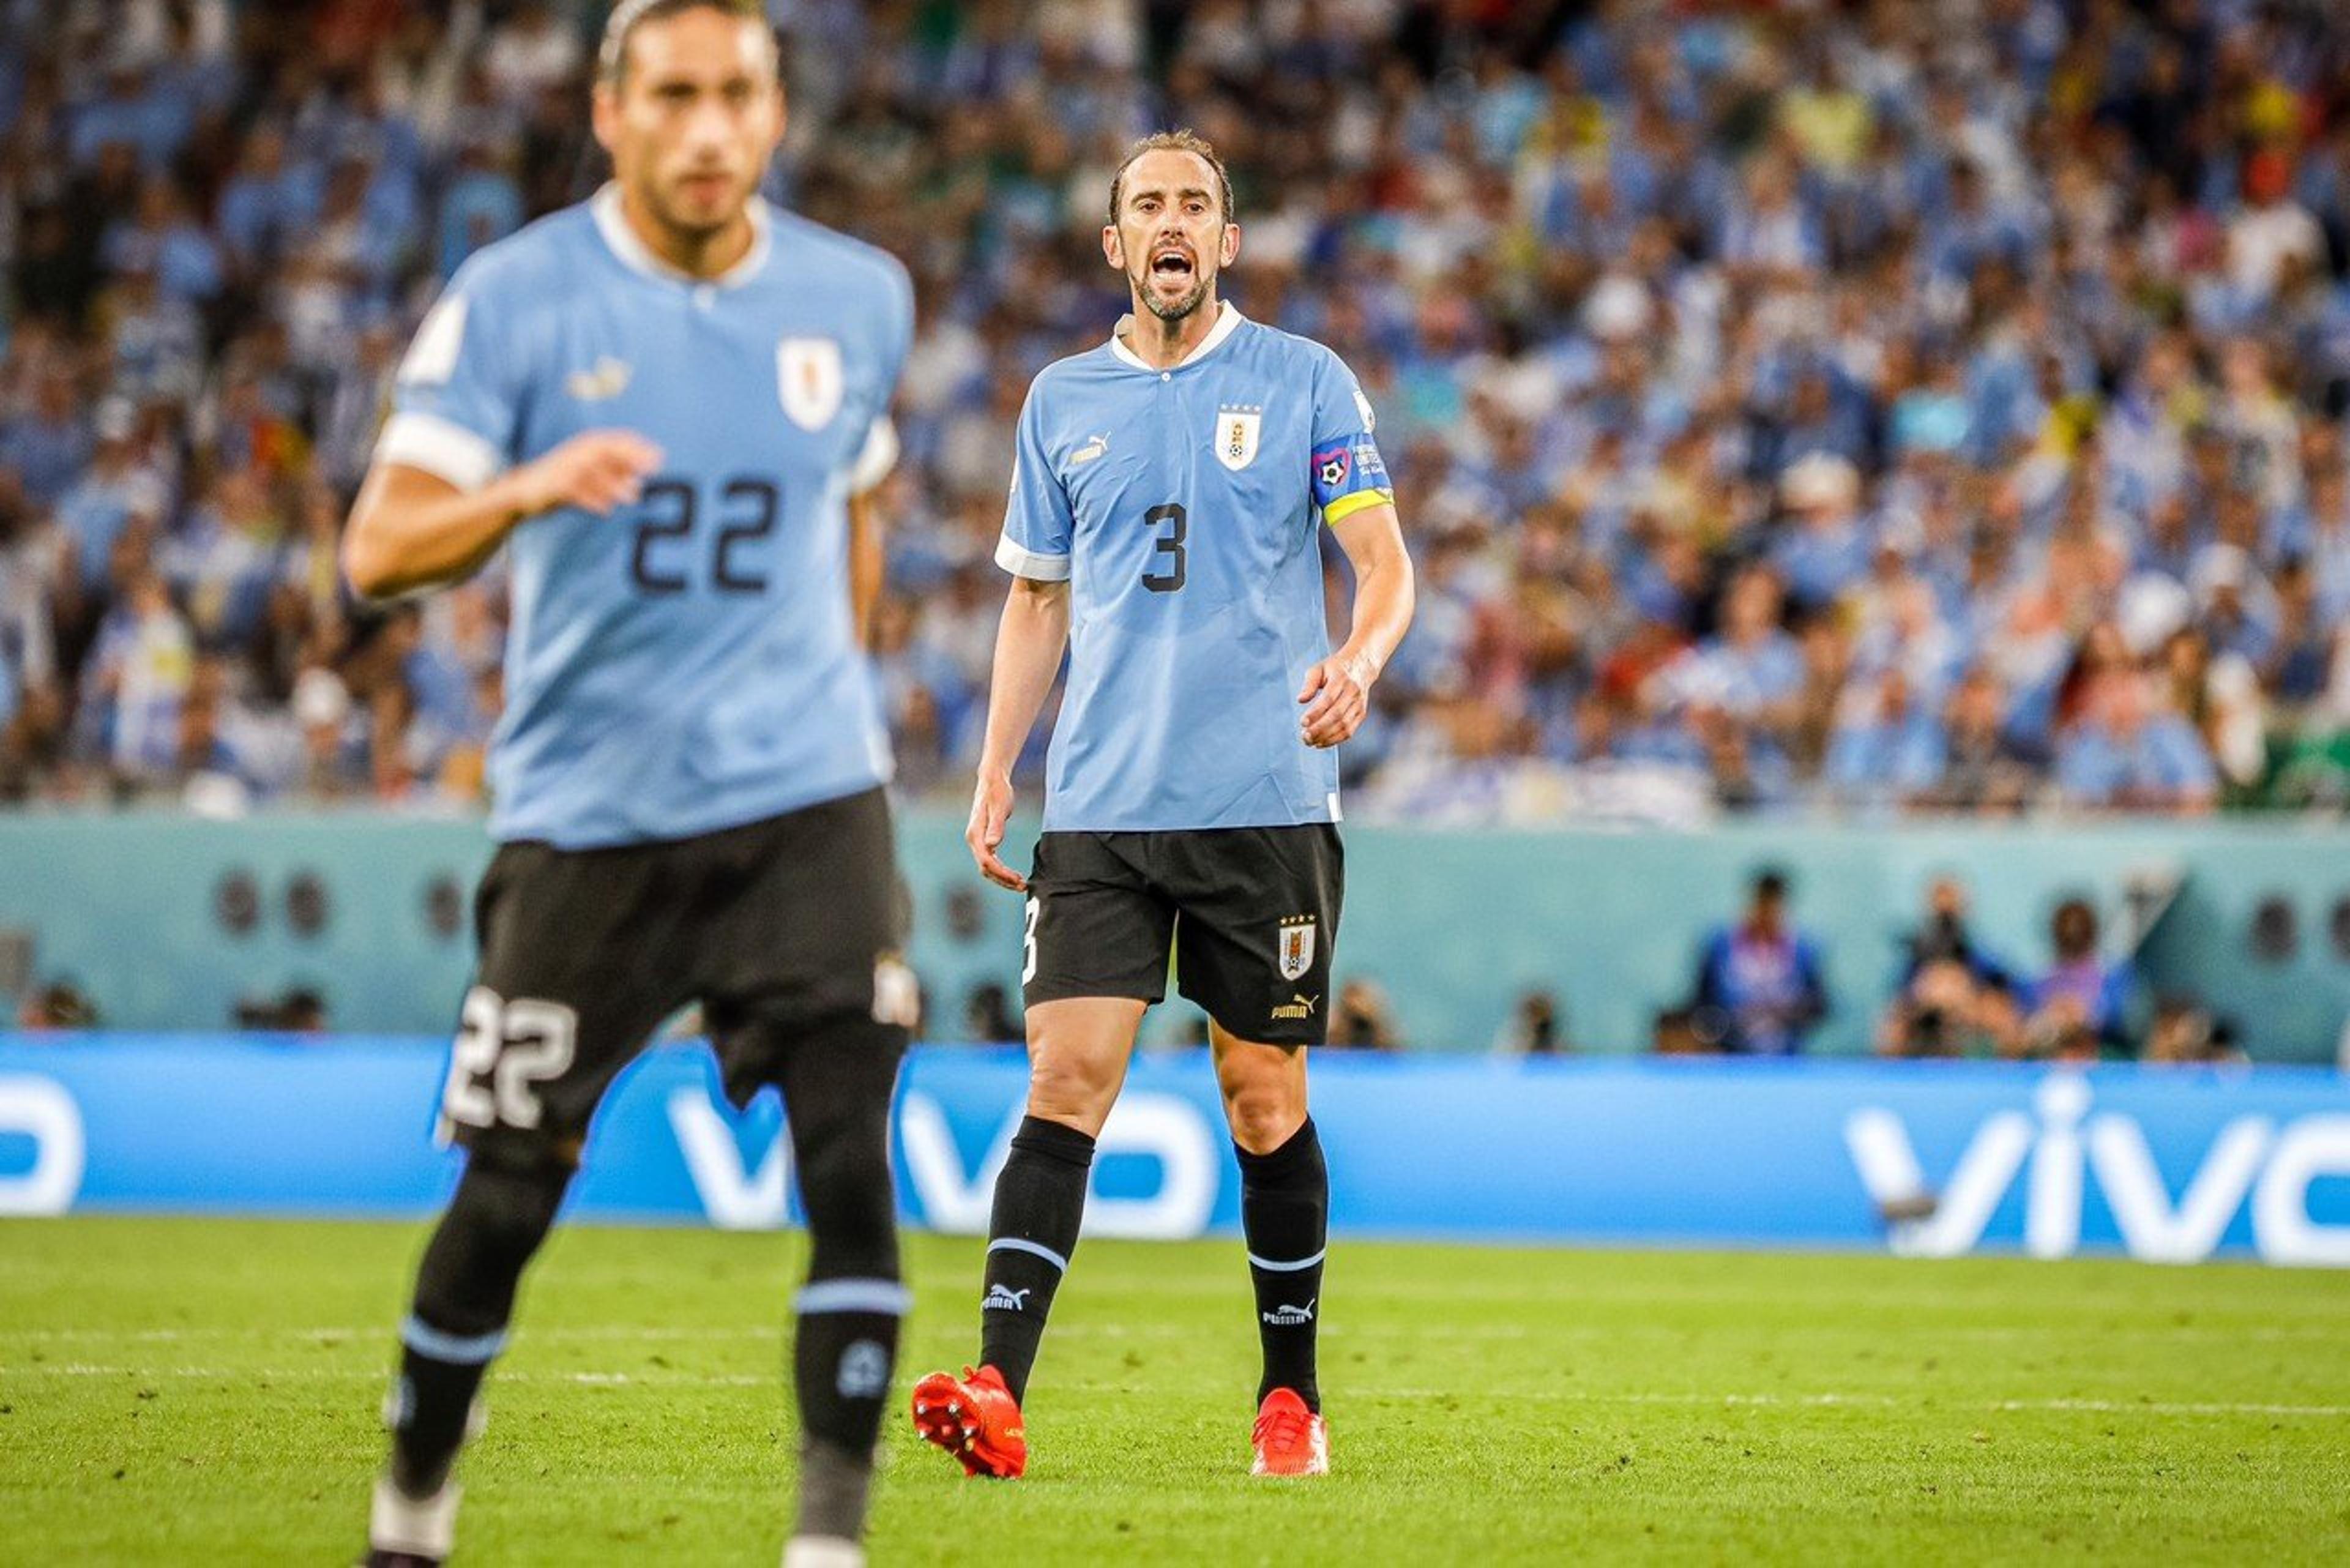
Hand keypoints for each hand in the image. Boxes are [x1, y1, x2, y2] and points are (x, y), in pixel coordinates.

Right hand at [517, 430, 662, 516]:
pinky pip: (573, 491)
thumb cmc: (563, 483)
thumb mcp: (590, 476)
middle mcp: (575, 452)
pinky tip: (606, 510)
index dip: (638, 447)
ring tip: (634, 496)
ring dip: (614, 483)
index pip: (615, 440)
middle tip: (653, 470)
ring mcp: (563, 467)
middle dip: (630, 458)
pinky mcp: (552, 485)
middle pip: (605, 450)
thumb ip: (612, 475)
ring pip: (591, 471)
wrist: (524, 491)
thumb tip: (639, 481)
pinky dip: (590, 500)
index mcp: (585, 446)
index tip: (661, 457)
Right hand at [966, 771, 1024, 891]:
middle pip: (985, 869)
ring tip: (1020, 884)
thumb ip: (996, 827)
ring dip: (1002, 878)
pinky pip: (990, 861)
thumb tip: (991, 845)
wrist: (992, 780)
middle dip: (1003, 880)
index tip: (1018, 880)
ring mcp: (977, 841)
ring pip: (987, 867)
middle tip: (1023, 886)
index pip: (986, 861)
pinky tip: (1012, 874)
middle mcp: (973, 840)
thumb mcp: (1000, 808)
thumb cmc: (997, 792)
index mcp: (975, 834)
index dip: (1002, 873)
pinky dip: (1000, 870)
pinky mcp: (983, 840)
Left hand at [1297, 652, 1373, 747]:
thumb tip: (1300, 700)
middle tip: (1304, 737)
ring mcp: (1359, 704)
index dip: (1315, 712)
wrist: (1362, 665)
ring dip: (1326, 737)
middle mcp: (1353, 692)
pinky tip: (1320, 743)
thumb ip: (1309, 684)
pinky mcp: (1361, 714)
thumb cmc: (1334, 668)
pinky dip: (1335, 740)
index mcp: (1341, 678)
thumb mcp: (1319, 669)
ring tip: (1309, 742)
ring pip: (1344, 725)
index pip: (1328, 699)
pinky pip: (1349, 731)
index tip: (1302, 722)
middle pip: (1337, 715)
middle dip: (1319, 728)